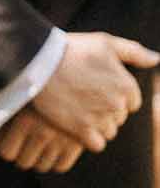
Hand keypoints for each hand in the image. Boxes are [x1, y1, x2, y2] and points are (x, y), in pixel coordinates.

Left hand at [0, 103, 85, 172]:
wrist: (82, 86)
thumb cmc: (44, 95)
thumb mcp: (21, 106)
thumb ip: (1, 129)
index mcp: (25, 120)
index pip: (7, 153)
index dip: (8, 150)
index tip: (13, 144)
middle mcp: (42, 132)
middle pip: (23, 163)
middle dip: (23, 156)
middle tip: (28, 144)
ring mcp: (61, 140)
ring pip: (42, 167)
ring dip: (40, 159)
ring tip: (43, 145)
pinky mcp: (78, 145)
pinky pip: (61, 166)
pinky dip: (57, 161)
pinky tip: (56, 148)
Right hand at [32, 32, 157, 151]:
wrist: (39, 63)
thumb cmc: (72, 50)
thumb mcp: (105, 43)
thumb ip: (134, 52)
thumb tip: (156, 59)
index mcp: (126, 85)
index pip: (132, 103)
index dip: (116, 97)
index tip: (98, 90)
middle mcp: (117, 104)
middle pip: (119, 117)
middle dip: (106, 111)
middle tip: (85, 99)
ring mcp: (100, 119)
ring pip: (109, 132)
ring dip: (98, 125)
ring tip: (80, 111)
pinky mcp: (81, 131)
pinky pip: (97, 144)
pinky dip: (89, 138)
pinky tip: (77, 125)